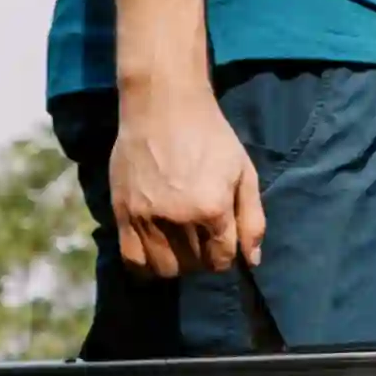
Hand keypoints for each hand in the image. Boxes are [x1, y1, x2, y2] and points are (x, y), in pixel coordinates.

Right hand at [113, 85, 263, 277]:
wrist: (164, 106)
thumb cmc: (211, 136)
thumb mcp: (244, 172)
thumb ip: (252, 219)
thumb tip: (253, 260)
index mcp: (212, 208)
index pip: (222, 258)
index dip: (226, 255)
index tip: (222, 241)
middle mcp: (179, 218)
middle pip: (194, 265)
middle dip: (203, 259)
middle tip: (202, 240)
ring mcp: (147, 217)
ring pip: (165, 268)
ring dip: (177, 264)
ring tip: (180, 246)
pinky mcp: (123, 213)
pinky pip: (132, 259)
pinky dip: (145, 267)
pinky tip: (155, 254)